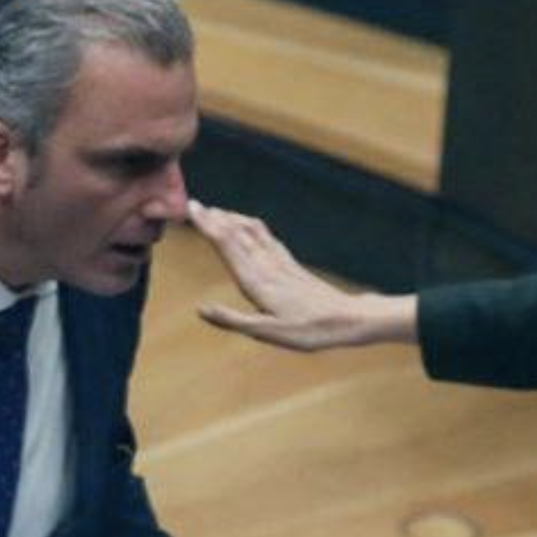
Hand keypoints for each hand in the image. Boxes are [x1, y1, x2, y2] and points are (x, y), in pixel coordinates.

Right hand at [188, 202, 416, 351]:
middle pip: (236, 234)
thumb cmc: (307, 330)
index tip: (191, 209)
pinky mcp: (291, 264)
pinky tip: (249, 223)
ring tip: (215, 210)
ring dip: (231, 219)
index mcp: (257, 281)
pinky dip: (252, 226)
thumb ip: (233, 320)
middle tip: (193, 204)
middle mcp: (266, 266)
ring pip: (251, 232)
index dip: (208, 226)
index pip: (227, 246)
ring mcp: (280, 263)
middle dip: (214, 218)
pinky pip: (267, 237)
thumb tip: (201, 310)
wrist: (345, 318)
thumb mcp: (267, 333)